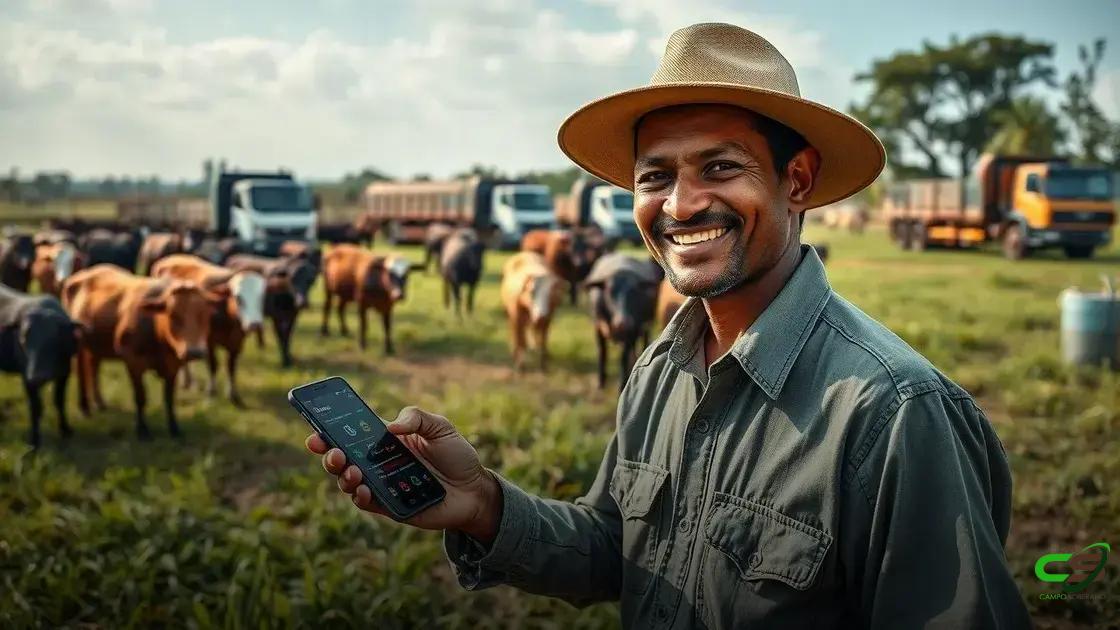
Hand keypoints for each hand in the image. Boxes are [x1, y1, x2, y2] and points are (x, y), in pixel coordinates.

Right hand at [306, 406, 502, 543]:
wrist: (474, 490)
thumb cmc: (457, 456)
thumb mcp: (440, 428)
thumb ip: (416, 418)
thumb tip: (389, 426)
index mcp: (387, 440)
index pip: (352, 433)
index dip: (330, 430)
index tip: (316, 428)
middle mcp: (379, 462)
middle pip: (343, 458)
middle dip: (329, 454)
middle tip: (331, 451)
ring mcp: (382, 485)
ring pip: (348, 481)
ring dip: (343, 476)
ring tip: (353, 471)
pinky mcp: (389, 506)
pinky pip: (367, 503)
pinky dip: (359, 497)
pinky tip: (362, 490)